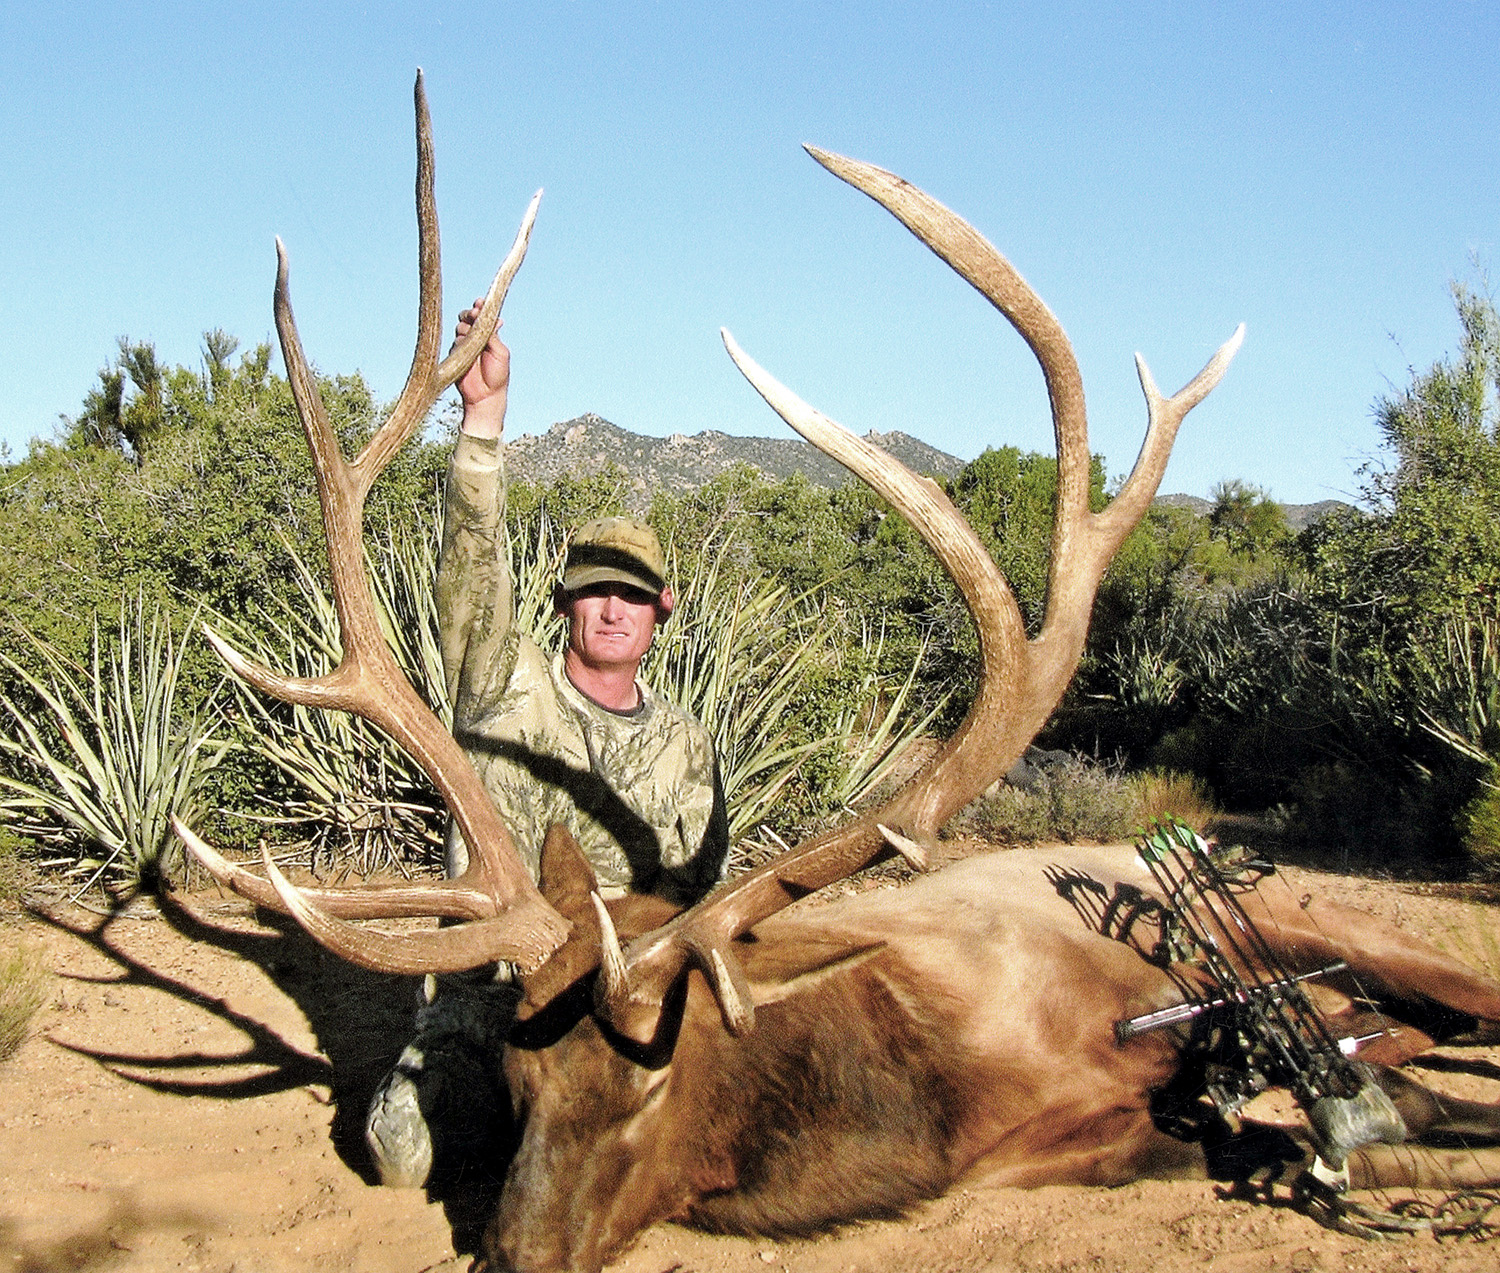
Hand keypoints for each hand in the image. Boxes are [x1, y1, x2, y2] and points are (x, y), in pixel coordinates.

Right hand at [455, 299, 508, 438]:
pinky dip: (460, 344)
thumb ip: (494, 336)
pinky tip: (466, 351)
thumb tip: (496, 319)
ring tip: (473, 341)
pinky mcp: (454, 354)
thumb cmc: (498, 375)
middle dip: (470, 314)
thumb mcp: (501, 353)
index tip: (480, 303)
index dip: (480, 307)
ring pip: (460, 328)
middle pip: (467, 318)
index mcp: (489, 335)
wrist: (486, 396)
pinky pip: (454, 343)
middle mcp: (476, 337)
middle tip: (474, 315)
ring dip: (466, 330)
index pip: (482, 316)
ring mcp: (464, 345)